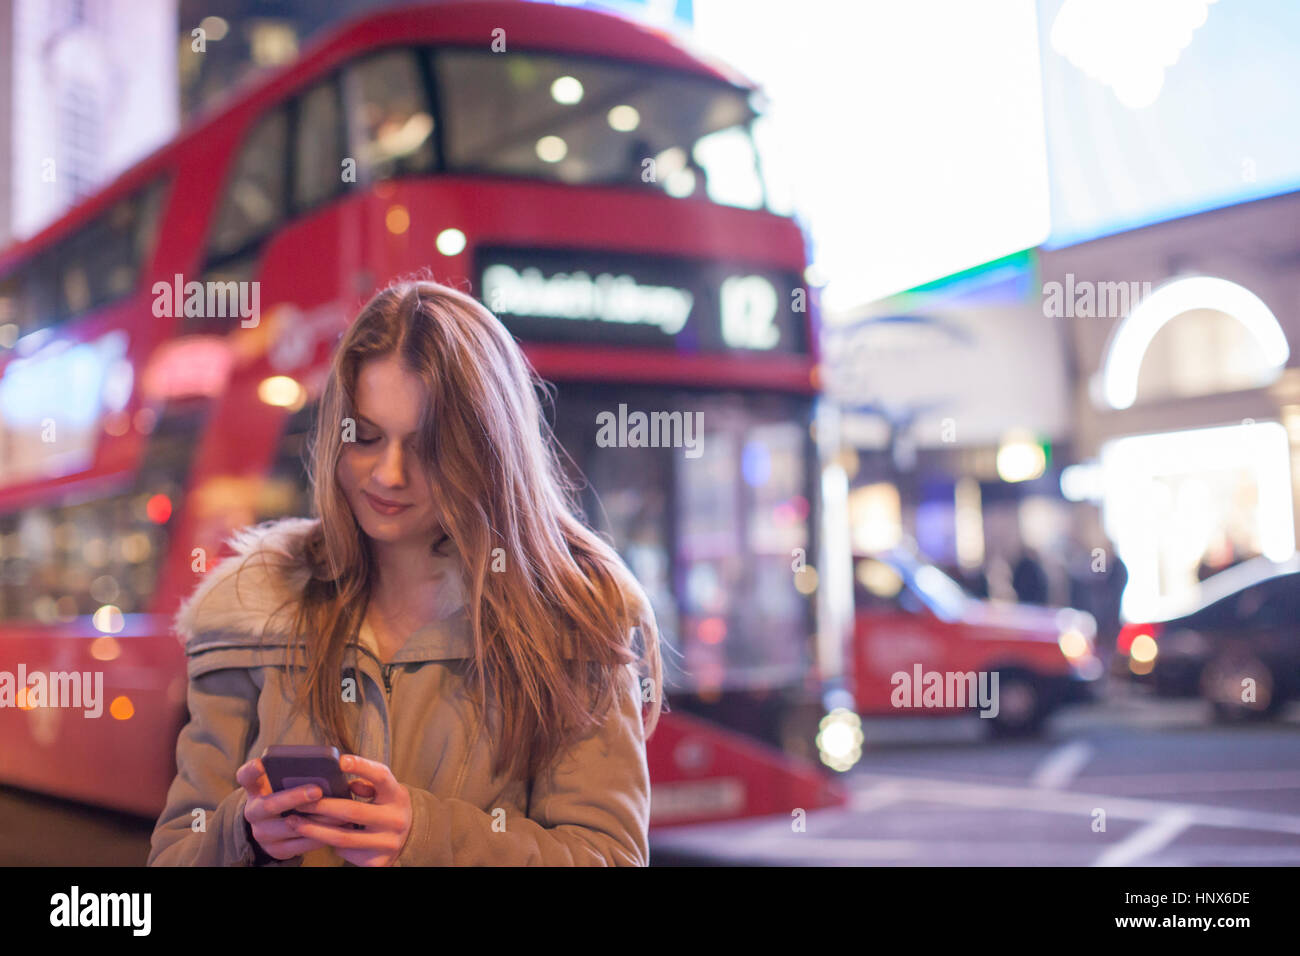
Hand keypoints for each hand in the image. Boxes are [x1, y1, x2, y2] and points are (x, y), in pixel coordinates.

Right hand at [236, 758, 329, 860]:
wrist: (277, 826)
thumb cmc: (287, 795)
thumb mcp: (284, 782)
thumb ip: (296, 772)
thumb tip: (334, 763)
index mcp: (255, 789)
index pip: (246, 777)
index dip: (251, 771)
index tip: (260, 763)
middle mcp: (253, 812)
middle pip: (269, 805)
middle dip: (294, 797)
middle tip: (317, 790)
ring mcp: (263, 834)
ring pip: (290, 827)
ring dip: (316, 819)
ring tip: (339, 810)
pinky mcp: (276, 850)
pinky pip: (300, 845)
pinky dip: (320, 836)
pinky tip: (339, 827)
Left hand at [287, 754, 412, 866]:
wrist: (408, 838)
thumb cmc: (387, 806)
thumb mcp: (384, 791)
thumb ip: (367, 783)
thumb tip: (343, 782)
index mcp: (397, 795)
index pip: (381, 776)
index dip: (361, 767)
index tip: (340, 761)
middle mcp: (396, 820)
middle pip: (352, 811)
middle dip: (321, 806)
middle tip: (298, 802)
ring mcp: (388, 843)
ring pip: (342, 837)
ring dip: (314, 829)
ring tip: (294, 822)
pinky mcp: (378, 863)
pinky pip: (345, 854)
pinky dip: (329, 844)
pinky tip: (315, 837)